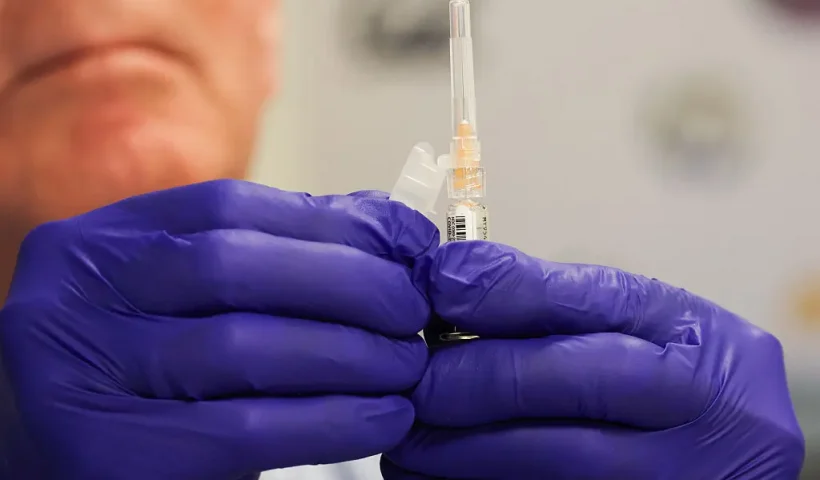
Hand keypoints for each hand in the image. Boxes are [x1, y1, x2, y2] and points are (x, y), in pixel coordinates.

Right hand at [0, 180, 437, 479]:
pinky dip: (332, 420)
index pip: (229, 207)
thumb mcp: (189, 302)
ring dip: (351, 353)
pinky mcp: (112, 458)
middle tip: (413, 310)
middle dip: (349, 284)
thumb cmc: (148, 378)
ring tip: (407, 364)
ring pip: (245, 347)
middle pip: (234, 267)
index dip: (332, 223)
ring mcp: (80, 380)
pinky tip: (383, 418)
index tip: (406, 245)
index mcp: (100, 245)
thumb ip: (276, 256)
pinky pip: (247, 429)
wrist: (63, 460)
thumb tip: (391, 230)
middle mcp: (74, 301)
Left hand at [383, 241, 804, 478]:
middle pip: (564, 387)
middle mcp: (697, 416)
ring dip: (459, 450)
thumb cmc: (672, 379)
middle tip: (412, 382)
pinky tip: (436, 475)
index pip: (590, 304)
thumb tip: (449, 277)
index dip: (501, 293)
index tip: (436, 285)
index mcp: (694, 345)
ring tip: (409, 436)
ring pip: (545, 464)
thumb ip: (552, 299)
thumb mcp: (638, 325)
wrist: (726, 457)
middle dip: (470, 382)